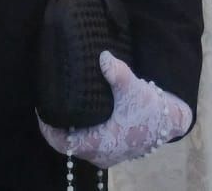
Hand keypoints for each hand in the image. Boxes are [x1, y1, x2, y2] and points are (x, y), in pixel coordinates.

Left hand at [38, 51, 191, 168]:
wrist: (171, 121)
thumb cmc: (149, 108)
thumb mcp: (132, 88)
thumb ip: (116, 73)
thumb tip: (102, 56)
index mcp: (97, 144)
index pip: (60, 142)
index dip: (47, 127)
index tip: (41, 108)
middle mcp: (99, 155)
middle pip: (67, 144)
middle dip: (57, 127)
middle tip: (51, 104)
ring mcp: (107, 155)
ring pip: (79, 145)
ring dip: (71, 130)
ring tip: (64, 107)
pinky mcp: (115, 151)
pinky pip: (90, 144)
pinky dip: (83, 132)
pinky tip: (83, 115)